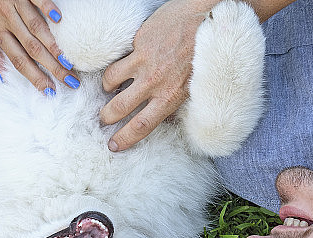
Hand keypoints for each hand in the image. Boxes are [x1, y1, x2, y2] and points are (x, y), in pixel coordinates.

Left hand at [0, 0, 78, 92]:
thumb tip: (2, 76)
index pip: (18, 60)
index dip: (34, 77)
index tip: (49, 89)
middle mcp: (6, 20)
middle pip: (32, 49)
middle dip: (52, 67)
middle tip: (69, 80)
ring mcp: (16, 4)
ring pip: (36, 28)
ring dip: (53, 46)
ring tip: (68, 61)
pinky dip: (47, 8)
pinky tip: (59, 19)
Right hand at [100, 0, 216, 151]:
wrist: (209, 16)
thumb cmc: (205, 53)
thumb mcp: (193, 86)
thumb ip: (173, 101)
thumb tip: (160, 116)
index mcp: (170, 96)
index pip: (141, 126)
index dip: (124, 138)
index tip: (114, 145)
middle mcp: (154, 81)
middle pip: (119, 107)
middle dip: (106, 117)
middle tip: (103, 119)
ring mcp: (144, 60)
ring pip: (111, 80)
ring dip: (107, 88)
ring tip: (110, 89)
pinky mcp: (139, 41)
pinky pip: (121, 57)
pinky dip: (120, 63)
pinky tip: (125, 62)